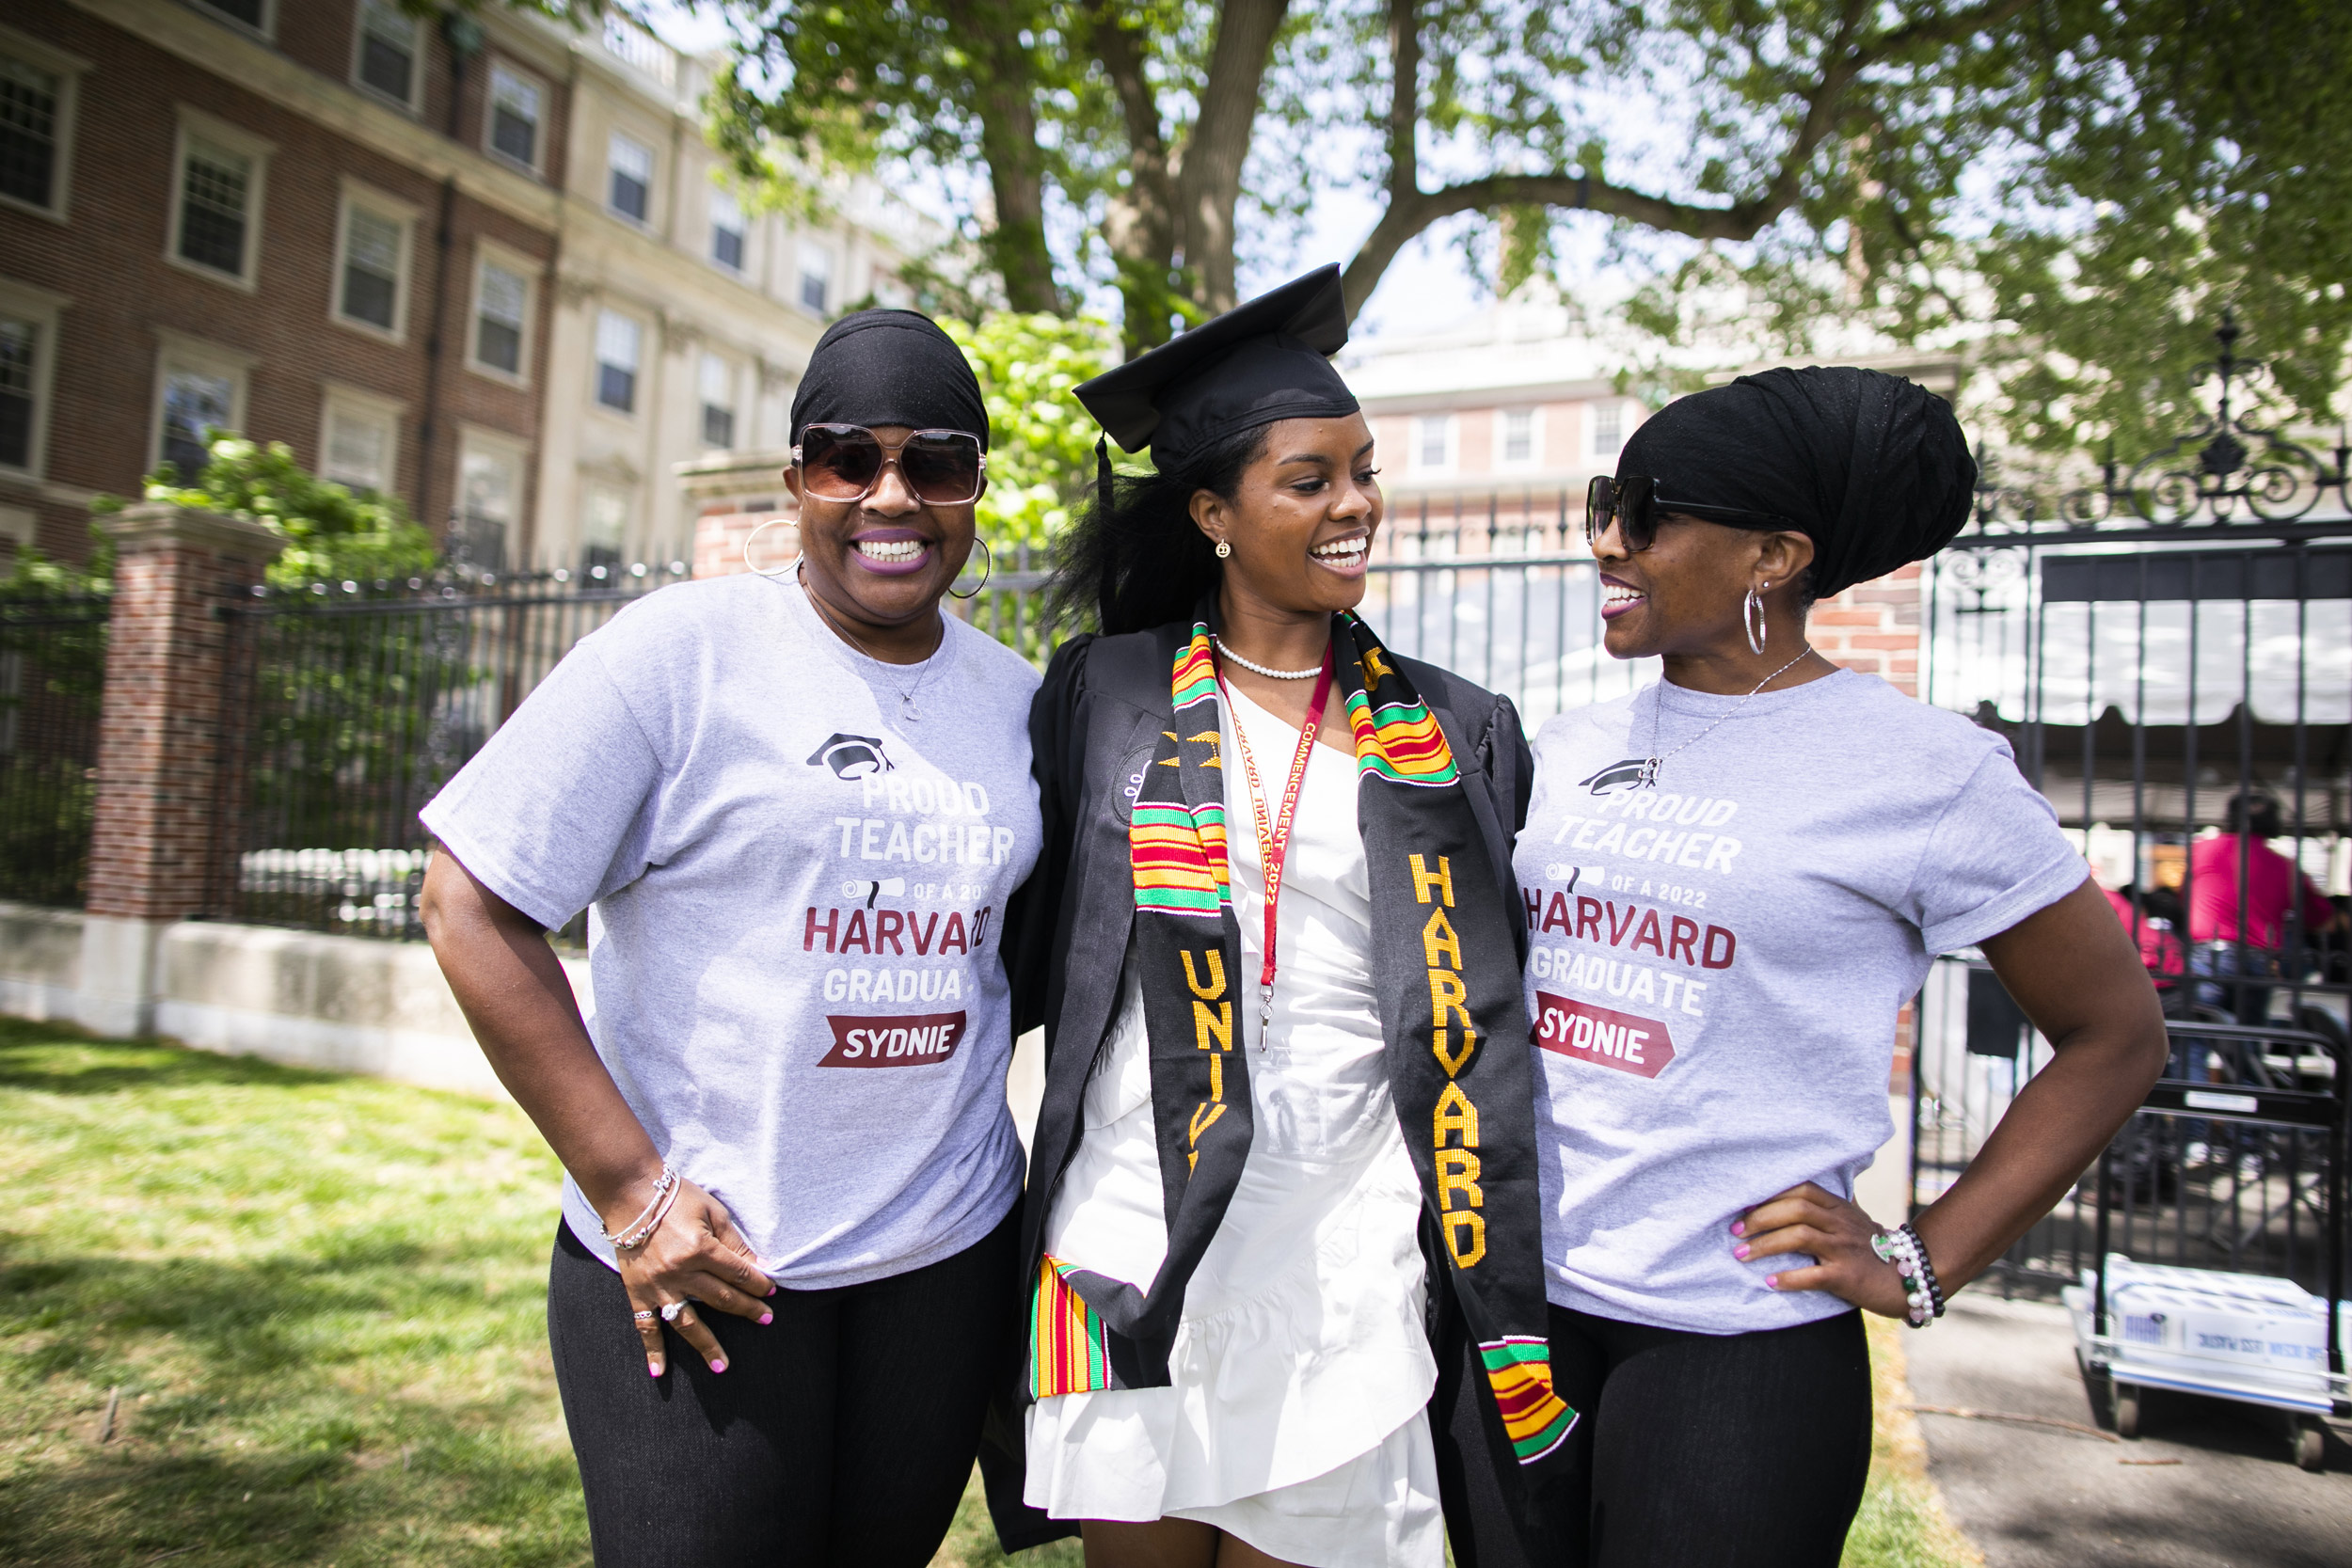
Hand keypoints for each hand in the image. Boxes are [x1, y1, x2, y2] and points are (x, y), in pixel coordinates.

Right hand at [606, 1174, 775, 1377]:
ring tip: (723, 1366)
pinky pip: (645, 1326)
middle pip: (721, 1298)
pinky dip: (652, 1350)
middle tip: (766, 1319)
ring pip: (688, 1322)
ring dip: (708, 1345)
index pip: (739, 1273)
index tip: (770, 1292)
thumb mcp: (712, 1211)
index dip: (758, 1283)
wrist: (629, 1194)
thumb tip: (757, 1267)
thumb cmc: (675, 1198)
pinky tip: (659, 1372)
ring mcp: (657, 1286)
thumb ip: (733, 1242)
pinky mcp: (637, 1292)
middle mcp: (680, 1272)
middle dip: (747, 1309)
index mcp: (701, 1248)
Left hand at [1732, 1182, 1912, 1319]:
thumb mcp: (1854, 1220)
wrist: (1908, 1278)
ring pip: (1798, 1237)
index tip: (1743, 1206)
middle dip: (1759, 1219)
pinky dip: (1788, 1278)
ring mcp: (1844, 1249)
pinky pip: (1813, 1274)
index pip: (1801, 1190)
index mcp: (1839, 1208)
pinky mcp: (1847, 1276)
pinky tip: (1770, 1281)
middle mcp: (1840, 1223)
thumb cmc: (1873, 1249)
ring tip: (1741, 1255)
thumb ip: (1830, 1206)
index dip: (1770, 1195)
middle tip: (1734, 1232)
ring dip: (1765, 1245)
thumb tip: (1800, 1191)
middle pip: (1795, 1210)